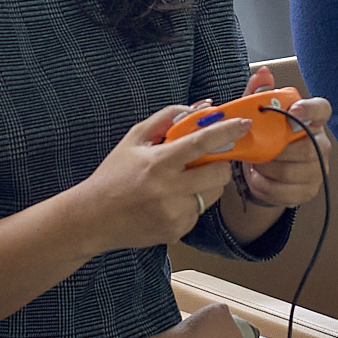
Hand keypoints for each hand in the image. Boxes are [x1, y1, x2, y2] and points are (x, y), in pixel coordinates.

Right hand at [62, 103, 246, 254]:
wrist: (93, 218)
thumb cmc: (114, 175)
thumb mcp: (134, 139)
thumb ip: (167, 118)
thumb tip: (201, 106)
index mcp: (158, 163)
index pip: (202, 143)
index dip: (227, 131)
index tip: (244, 124)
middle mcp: (169, 189)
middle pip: (219, 174)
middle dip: (220, 164)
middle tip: (209, 160)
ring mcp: (174, 213)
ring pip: (213, 194)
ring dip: (207, 184)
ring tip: (183, 182)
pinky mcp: (177, 231)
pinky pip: (199, 212)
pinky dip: (192, 203)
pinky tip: (170, 202)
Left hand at [232, 64, 330, 212]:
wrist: (262, 170)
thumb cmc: (264, 137)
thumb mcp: (256, 114)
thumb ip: (257, 92)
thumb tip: (263, 73)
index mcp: (311, 120)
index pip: (322, 109)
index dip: (310, 110)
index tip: (292, 112)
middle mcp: (321, 144)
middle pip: (306, 148)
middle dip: (275, 150)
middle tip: (256, 148)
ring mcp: (317, 170)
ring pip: (291, 172)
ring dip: (265, 168)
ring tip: (252, 162)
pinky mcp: (308, 191)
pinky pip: (283, 192)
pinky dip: (262, 186)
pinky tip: (255, 178)